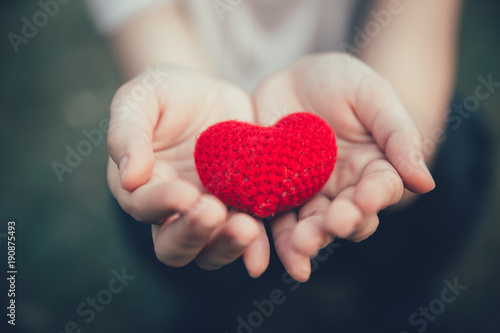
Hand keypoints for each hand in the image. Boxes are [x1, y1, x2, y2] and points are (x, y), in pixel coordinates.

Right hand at [107, 65, 269, 276]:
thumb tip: (129, 177)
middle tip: (214, 213)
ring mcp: (209, 213)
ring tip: (247, 229)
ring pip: (210, 251)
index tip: (184, 192)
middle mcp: (173, 211)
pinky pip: (248, 238)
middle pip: (174, 245)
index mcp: (141, 186)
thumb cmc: (165, 94)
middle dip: (193, 234)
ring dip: (227, 246)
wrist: (208, 95)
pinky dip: (255, 247)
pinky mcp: (240, 208)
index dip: (162, 203)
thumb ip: (127, 133)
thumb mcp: (139, 98)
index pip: (144, 206)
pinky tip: (264, 246)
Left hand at [253, 53, 435, 281]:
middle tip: (333, 224)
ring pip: (310, 224)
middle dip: (340, 223)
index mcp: (372, 168)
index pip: (380, 188)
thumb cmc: (340, 81)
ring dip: (307, 239)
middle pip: (346, 216)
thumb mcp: (373, 96)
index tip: (366, 199)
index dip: (375, 196)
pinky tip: (273, 256)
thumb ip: (397, 135)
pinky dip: (274, 239)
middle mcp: (343, 189)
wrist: (292, 78)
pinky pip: (274, 218)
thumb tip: (425, 183)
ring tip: (302, 245)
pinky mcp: (275, 193)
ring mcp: (307, 194)